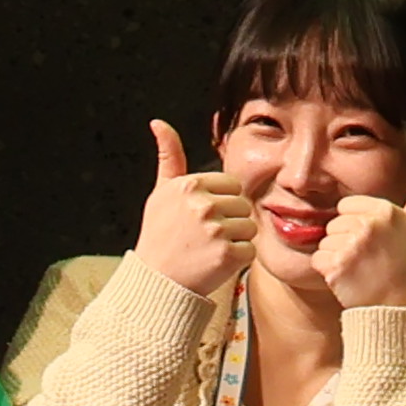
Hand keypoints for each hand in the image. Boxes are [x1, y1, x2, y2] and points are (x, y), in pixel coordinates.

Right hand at [134, 120, 261, 295]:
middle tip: (206, 237)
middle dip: (231, 221)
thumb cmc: (159, 235)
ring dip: (236, 240)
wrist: (156, 282)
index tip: (203, 217)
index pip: (232, 185)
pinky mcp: (227, 255)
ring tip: (210, 249)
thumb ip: (169, 157)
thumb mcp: (160, 193)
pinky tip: (215, 263)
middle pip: (243, 206)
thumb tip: (159, 123)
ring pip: (250, 228)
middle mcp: (203, 204)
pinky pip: (250, 251)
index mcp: (190, 184)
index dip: (222, 202)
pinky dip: (238, 260)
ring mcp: (216, 230)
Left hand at [312, 163, 405, 313]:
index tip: (373, 242)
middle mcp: (368, 224)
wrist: (399, 308)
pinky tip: (348, 279)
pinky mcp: (337, 265)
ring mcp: (352, 245)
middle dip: (345, 241)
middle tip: (368, 260)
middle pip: (334, 224)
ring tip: (359, 270)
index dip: (355, 225)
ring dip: (336, 258)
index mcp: (386, 210)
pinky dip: (328, 273)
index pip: (346, 206)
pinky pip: (318, 260)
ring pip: (325, 242)